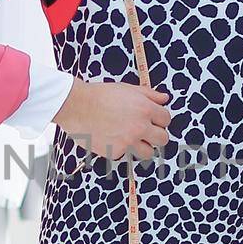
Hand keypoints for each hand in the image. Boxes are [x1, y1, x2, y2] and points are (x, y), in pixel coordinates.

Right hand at [54, 79, 170, 161]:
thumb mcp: (128, 89)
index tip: (154, 120)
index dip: (160, 119)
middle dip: (156, 136)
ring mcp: (128, 141)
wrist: (76, 106)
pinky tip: (111, 138)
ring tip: (131, 139)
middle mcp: (139, 127)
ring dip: (143, 147)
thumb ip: (149, 94)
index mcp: (145, 109)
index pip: (166, 120)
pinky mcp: (115, 152)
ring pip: (148, 153)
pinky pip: (125, 155)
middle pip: (163, 139)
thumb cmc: (100, 95)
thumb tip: (164, 98)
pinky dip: (120, 148)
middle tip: (146, 132)